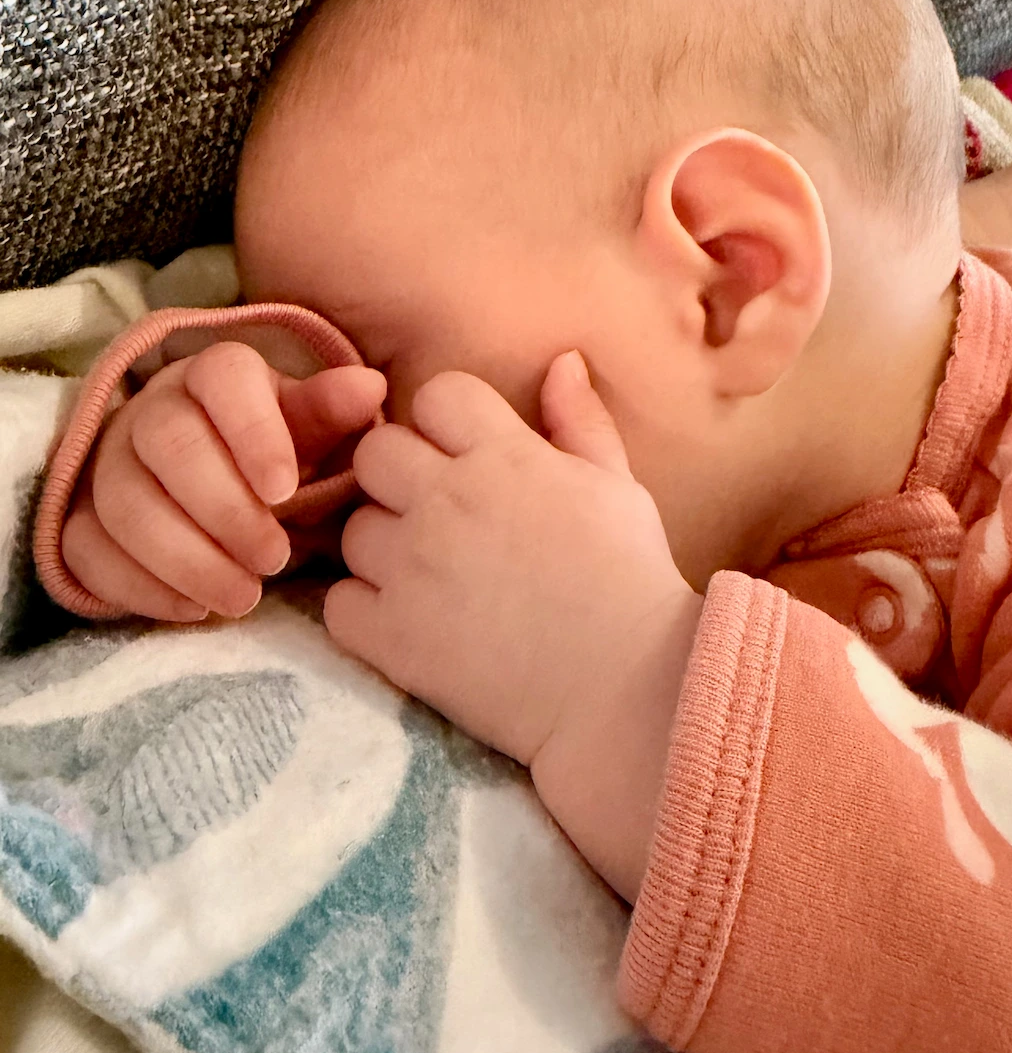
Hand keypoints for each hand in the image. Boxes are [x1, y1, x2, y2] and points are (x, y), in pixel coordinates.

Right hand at [62, 341, 386, 620]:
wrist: (225, 489)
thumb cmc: (276, 455)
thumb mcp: (311, 432)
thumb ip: (331, 413)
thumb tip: (368, 386)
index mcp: (214, 375)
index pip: (223, 379)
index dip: (251, 432)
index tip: (284, 491)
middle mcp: (152, 409)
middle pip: (168, 445)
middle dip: (223, 510)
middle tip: (275, 559)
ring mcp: (107, 463)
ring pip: (125, 503)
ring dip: (186, 558)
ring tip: (244, 596)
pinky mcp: (81, 518)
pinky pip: (88, 550)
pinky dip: (140, 586)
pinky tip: (194, 610)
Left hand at [326, 352, 702, 900]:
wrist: (625, 691)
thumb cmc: (632, 584)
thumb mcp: (620, 487)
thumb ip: (580, 421)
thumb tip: (561, 361)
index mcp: (505, 456)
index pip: (436, 395)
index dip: (447, 423)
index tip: (466, 457)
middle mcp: (447, 500)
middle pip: (376, 454)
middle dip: (399, 478)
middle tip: (435, 518)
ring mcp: (413, 568)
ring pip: (352, 530)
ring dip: (381, 549)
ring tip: (425, 578)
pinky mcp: (392, 636)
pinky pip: (337, 605)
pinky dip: (363, 614)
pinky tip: (406, 624)